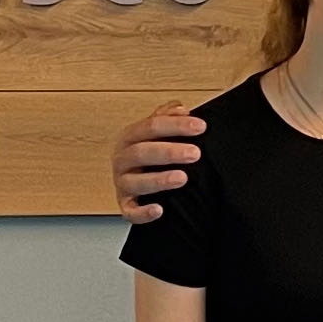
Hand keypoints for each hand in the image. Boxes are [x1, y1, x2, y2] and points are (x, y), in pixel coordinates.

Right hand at [114, 101, 207, 222]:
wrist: (135, 181)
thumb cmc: (148, 155)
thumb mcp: (156, 133)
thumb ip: (166, 118)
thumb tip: (180, 108)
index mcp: (130, 137)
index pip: (151, 126)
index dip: (176, 125)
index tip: (200, 127)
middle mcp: (122, 159)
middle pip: (141, 152)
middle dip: (169, 152)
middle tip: (194, 153)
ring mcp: (122, 183)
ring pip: (135, 182)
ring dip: (159, 180)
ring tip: (182, 178)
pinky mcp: (125, 206)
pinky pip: (130, 212)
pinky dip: (143, 213)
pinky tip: (159, 210)